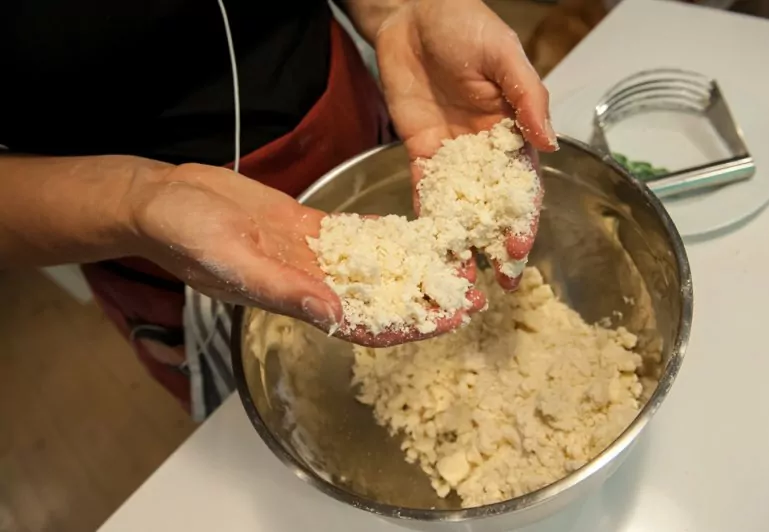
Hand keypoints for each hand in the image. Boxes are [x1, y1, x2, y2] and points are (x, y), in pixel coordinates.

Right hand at [127, 164, 482, 346]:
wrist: (166, 202)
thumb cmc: (185, 237)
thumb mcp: (234, 262)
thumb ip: (285, 289)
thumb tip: (334, 314)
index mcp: (297, 299)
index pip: (367, 324)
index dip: (413, 325)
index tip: (454, 319)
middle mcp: (311, 282)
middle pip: (382, 298)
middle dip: (427, 297)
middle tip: (472, 288)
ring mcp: (311, 255)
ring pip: (375, 268)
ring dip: (414, 268)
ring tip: (456, 260)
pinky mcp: (307, 227)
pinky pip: (355, 236)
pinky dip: (386, 237)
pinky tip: (416, 232)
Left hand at [375, 0, 552, 289]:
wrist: (413, 14)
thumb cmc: (466, 26)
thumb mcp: (505, 57)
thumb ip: (528, 99)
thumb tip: (549, 144)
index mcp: (513, 131)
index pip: (523, 185)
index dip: (523, 219)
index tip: (519, 250)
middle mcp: (485, 151)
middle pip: (493, 207)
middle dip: (497, 243)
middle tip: (498, 283)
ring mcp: (452, 155)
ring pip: (460, 207)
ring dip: (462, 242)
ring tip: (462, 280)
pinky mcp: (421, 151)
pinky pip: (426, 191)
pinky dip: (428, 219)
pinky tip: (430, 248)